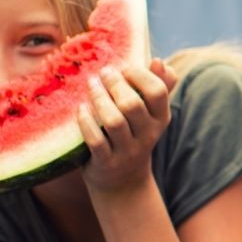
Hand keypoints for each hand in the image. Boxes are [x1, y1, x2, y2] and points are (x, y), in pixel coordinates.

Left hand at [79, 60, 172, 191]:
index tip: (123, 67)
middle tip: (102, 72)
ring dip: (99, 99)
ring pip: (114, 122)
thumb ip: (158, 87)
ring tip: (90, 84)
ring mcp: (127, 151)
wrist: (123, 180)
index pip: (157, 92)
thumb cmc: (134, 134)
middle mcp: (148, 135)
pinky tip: (80, 108)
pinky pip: (95, 141)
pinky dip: (86, 122)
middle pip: (132, 105)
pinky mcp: (106, 163)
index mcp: (161, 119)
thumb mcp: (150, 115)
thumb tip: (159, 61)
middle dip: (114, 84)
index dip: (139, 75)